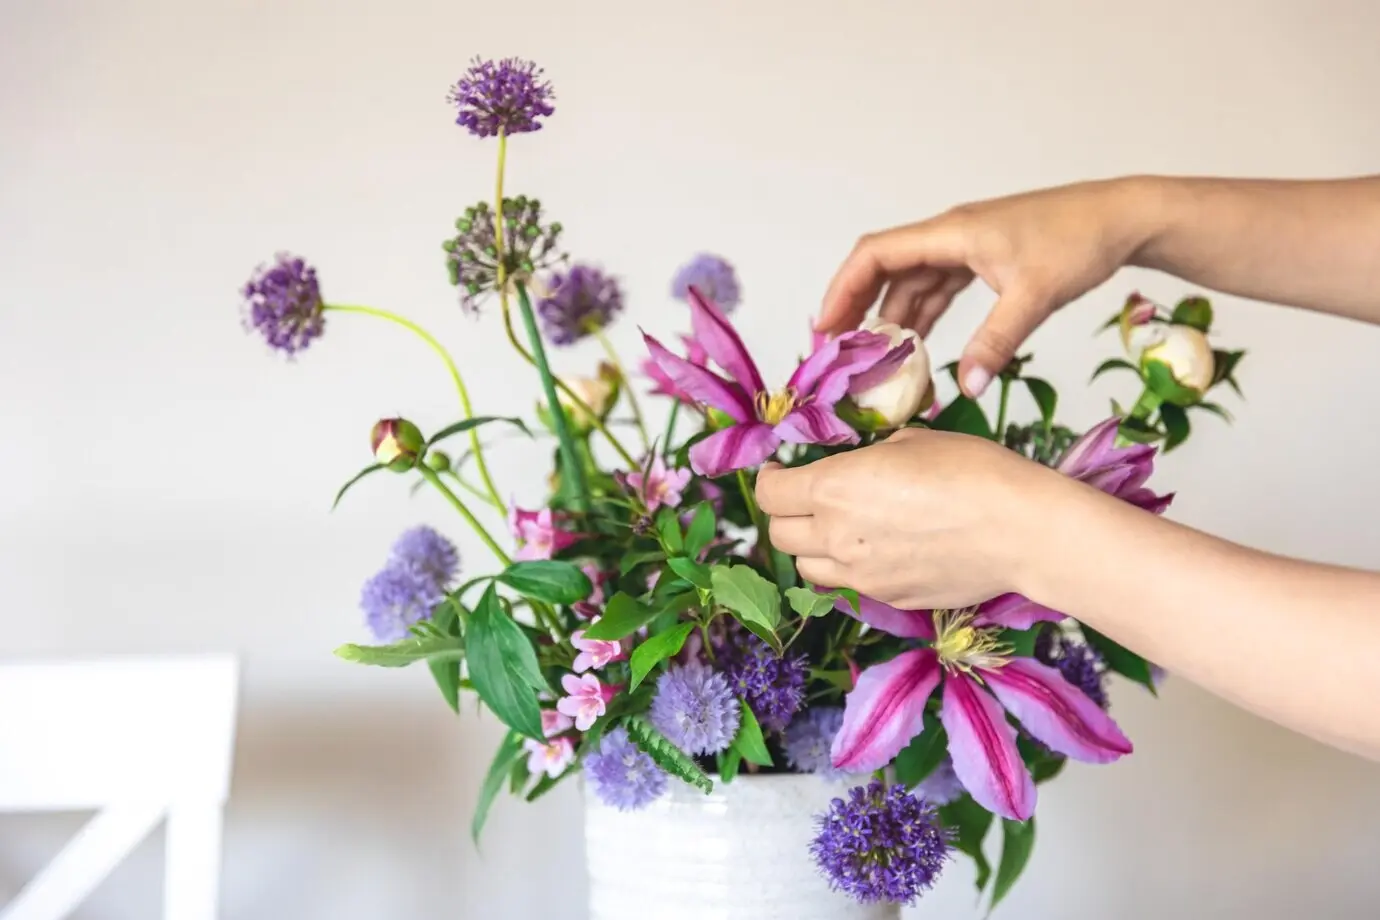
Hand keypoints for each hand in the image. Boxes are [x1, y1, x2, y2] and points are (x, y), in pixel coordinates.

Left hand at [755, 428, 1060, 609]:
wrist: (1020, 529)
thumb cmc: (973, 472)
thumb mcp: (911, 442)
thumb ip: (870, 458)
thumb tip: (863, 464)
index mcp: (833, 488)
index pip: (769, 494)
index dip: (771, 479)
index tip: (781, 471)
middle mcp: (836, 536)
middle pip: (780, 535)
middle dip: (788, 514)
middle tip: (809, 498)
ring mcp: (862, 576)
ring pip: (808, 568)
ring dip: (814, 547)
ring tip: (840, 528)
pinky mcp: (889, 599)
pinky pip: (851, 587)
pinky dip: (852, 569)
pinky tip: (880, 549)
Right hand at [816, 177, 1163, 398]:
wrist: (1122, 219)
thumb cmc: (1080, 241)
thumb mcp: (1036, 295)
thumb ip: (997, 342)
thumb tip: (968, 387)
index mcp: (951, 233)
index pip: (875, 254)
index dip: (843, 289)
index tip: (826, 328)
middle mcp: (950, 236)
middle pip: (883, 270)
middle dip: (856, 308)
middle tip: (836, 351)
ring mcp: (966, 248)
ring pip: (911, 283)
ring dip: (890, 318)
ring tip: (871, 359)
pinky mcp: (984, 261)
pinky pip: (938, 290)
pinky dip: (923, 317)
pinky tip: (917, 348)